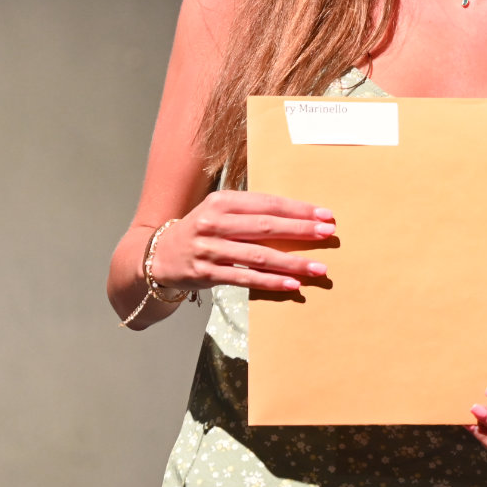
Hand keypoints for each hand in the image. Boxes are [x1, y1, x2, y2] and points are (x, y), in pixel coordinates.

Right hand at [150, 190, 335, 292]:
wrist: (158, 255)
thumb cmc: (201, 230)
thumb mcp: (220, 211)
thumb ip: (251, 212)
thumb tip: (298, 217)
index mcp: (222, 201)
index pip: (268, 204)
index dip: (299, 209)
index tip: (326, 215)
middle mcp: (214, 222)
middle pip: (266, 226)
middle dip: (301, 230)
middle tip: (328, 234)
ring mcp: (209, 248)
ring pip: (259, 255)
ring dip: (292, 262)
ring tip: (318, 267)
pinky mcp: (206, 273)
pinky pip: (245, 278)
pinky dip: (270, 282)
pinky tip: (292, 285)